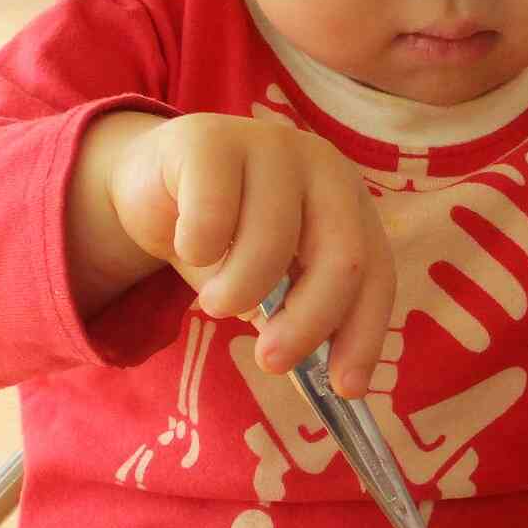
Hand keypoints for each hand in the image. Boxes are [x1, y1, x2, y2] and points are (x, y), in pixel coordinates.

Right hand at [94, 112, 395, 395]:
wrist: (150, 185)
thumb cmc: (223, 239)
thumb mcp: (267, 282)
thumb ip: (295, 315)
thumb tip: (326, 381)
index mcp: (349, 202)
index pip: (377, 272)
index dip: (365, 333)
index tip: (345, 387)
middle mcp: (322, 166)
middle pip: (342, 255)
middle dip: (309, 320)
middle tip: (271, 360)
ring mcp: (269, 144)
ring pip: (274, 239)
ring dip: (240, 290)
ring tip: (215, 304)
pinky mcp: (210, 140)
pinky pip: (212, 214)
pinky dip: (199, 249)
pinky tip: (189, 249)